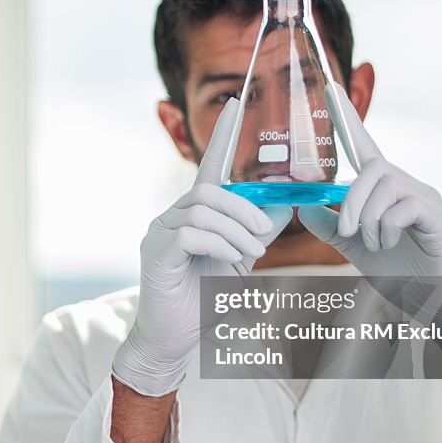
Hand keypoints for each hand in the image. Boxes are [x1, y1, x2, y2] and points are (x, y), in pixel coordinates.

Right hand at [112, 98, 291, 396]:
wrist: (174, 341)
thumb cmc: (204, 301)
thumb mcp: (241, 262)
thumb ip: (258, 232)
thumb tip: (286, 202)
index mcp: (193, 215)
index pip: (209, 165)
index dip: (223, 135)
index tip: (236, 101)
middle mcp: (171, 217)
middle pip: (209, 189)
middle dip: (244, 208)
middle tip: (265, 235)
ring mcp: (159, 233)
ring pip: (202, 209)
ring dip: (237, 230)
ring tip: (252, 255)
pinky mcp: (155, 253)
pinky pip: (191, 233)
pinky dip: (220, 243)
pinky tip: (233, 261)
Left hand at [298, 83, 441, 331]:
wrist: (433, 302)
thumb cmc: (398, 272)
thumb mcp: (354, 247)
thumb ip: (329, 226)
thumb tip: (302, 206)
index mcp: (386, 190)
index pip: (365, 147)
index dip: (348, 120)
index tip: (331, 89)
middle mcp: (409, 186)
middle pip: (373, 170)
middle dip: (351, 201)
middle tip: (346, 231)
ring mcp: (427, 200)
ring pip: (384, 187)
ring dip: (366, 219)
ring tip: (371, 243)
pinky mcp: (439, 217)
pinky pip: (403, 207)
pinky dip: (385, 229)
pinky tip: (389, 245)